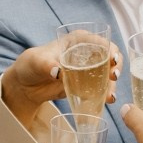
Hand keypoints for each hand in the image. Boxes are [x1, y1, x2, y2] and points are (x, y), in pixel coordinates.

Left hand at [1, 39, 119, 121]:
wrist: (26, 86)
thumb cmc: (30, 65)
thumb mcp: (36, 62)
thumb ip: (47, 65)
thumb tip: (58, 72)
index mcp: (77, 41)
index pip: (99, 41)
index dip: (110, 49)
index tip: (112, 60)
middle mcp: (86, 53)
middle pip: (109, 57)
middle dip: (116, 67)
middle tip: (113, 77)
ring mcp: (87, 70)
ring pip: (107, 74)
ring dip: (112, 84)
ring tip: (110, 95)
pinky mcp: (85, 85)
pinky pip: (99, 88)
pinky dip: (105, 94)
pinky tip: (107, 101)